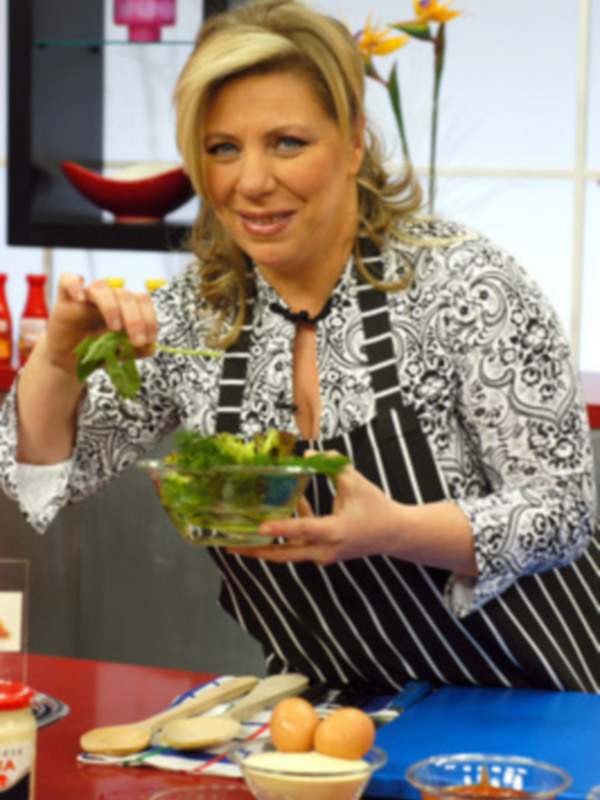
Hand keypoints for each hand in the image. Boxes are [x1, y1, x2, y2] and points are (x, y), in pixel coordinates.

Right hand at [45, 274, 156, 372]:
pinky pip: (67, 280)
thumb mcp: (118, 355)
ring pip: (101, 287)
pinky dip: (74, 285)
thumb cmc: (95, 352)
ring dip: (112, 307)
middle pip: (125, 295)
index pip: (141, 301)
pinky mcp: (64, 300)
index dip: (149, 319)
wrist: (68, 361)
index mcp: (123, 307)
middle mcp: (107, 299)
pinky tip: (81, 299)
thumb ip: (134, 350)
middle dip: (136, 319)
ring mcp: (86, 297)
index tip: (150, 341)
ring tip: (116, 328)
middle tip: (138, 341)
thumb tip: (151, 350)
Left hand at [228, 463, 403, 564]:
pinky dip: (290, 530)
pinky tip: (293, 504)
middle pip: (285, 553)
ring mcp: (324, 555)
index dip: (280, 528)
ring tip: (242, 536)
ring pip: (289, 551)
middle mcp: (326, 549)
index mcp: (335, 532)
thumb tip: (307, 453)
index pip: (303, 529)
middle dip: (257, 551)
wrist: (394, 533)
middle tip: (232, 547)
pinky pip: (300, 544)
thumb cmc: (376, 507)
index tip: (259, 527)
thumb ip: (331, 465)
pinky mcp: (324, 554)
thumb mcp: (355, 482)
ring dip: (269, 542)